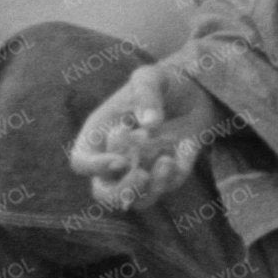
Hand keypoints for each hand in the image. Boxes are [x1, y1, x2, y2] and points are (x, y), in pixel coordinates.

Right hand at [69, 58, 226, 211]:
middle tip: (141, 175)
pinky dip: (170, 178)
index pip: (81, 161)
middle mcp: (114, 158)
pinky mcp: (165, 176)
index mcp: (98, 134)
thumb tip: (150, 124)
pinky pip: (164, 190)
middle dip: (121, 190)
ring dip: (150, 189)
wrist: (195, 92)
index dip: (95, 166)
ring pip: (134, 200)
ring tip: (166, 161)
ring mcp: (140, 170)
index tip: (121, 159)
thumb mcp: (151, 76)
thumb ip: (146, 93)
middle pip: (103, 193)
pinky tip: (178, 154)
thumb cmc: (162, 82)